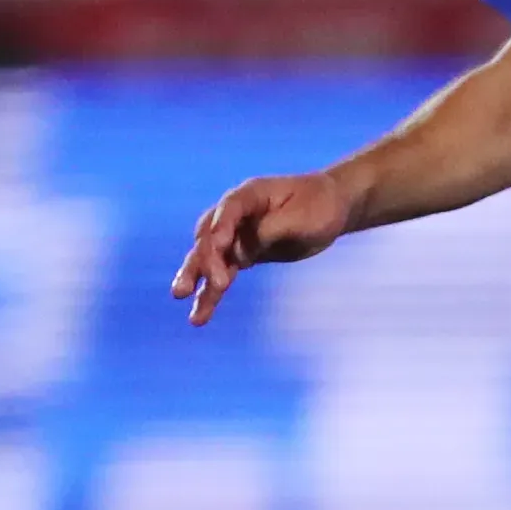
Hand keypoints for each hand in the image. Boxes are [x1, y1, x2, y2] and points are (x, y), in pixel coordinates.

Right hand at [172, 171, 354, 324]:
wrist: (330, 209)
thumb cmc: (319, 207)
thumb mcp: (301, 218)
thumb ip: (268, 232)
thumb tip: (237, 254)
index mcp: (252, 194)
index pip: (230, 208)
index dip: (223, 226)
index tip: (221, 245)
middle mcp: (236, 213)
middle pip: (211, 234)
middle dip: (206, 257)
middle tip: (210, 283)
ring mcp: (235, 235)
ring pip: (210, 256)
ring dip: (196, 276)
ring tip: (180, 296)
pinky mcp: (242, 254)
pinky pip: (222, 273)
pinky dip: (210, 293)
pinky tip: (199, 315)